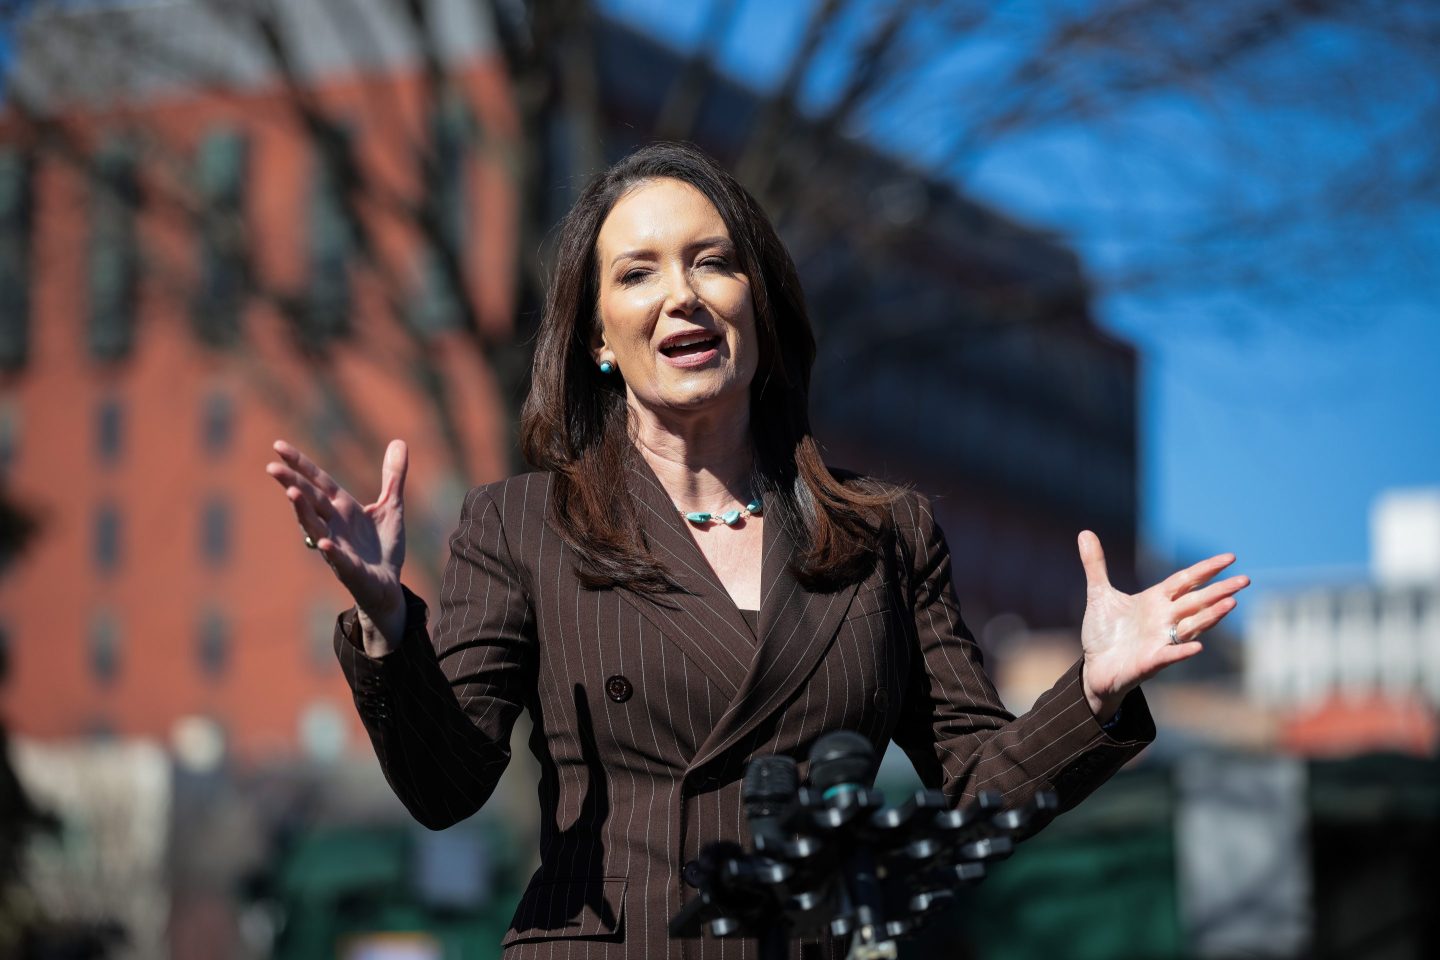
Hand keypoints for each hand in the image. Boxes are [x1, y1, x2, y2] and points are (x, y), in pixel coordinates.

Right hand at [265, 439, 408, 650]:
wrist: (388, 585)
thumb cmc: (383, 546)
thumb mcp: (392, 506)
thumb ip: (393, 476)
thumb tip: (399, 441)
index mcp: (343, 507)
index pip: (319, 481)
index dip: (301, 464)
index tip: (278, 446)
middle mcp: (335, 524)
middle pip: (312, 500)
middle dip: (293, 483)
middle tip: (272, 467)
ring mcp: (338, 547)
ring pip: (316, 527)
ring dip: (303, 512)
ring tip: (291, 494)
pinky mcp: (349, 569)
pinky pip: (338, 560)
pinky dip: (331, 552)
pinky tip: (325, 544)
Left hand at [1076, 530, 1248, 720]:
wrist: (1093, 668)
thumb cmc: (1103, 633)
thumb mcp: (1098, 594)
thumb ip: (1095, 565)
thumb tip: (1084, 533)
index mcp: (1155, 600)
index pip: (1185, 580)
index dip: (1206, 569)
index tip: (1230, 558)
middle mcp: (1164, 619)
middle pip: (1196, 601)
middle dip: (1220, 590)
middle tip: (1246, 579)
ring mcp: (1161, 641)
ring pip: (1191, 626)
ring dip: (1210, 616)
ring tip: (1231, 603)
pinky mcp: (1151, 662)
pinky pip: (1170, 656)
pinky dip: (1182, 651)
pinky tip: (1197, 646)